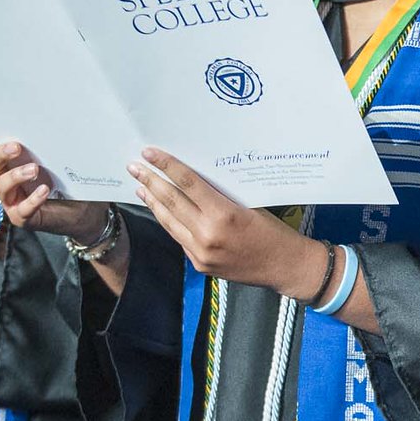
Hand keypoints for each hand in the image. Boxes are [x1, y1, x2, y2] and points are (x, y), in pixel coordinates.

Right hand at [0, 142, 109, 240]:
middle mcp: (7, 185)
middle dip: (0, 156)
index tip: (15, 140)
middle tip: (17, 148)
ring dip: (16, 175)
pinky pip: (22, 209)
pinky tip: (44, 190)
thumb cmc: (69, 186)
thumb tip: (50, 131)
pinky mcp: (23, 218)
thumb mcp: (58, 165)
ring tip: (35, 169)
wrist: (86, 212)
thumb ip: (48, 152)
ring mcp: (13, 202)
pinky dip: (32, 199)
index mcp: (11, 169)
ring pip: (2, 187)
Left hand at [129, 147, 328, 298]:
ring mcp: (201, 253)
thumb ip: (221, 195)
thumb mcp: (250, 204)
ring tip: (140, 186)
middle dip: (150, 182)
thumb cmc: (274, 232)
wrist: (285, 267)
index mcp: (223, 214)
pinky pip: (179, 237)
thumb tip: (193, 179)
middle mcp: (207, 234)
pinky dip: (168, 221)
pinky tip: (161, 210)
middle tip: (134, 167)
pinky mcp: (200, 264)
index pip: (187, 184)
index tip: (150, 153)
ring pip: (169, 222)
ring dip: (153, 202)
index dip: (166, 166)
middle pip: (172, 202)